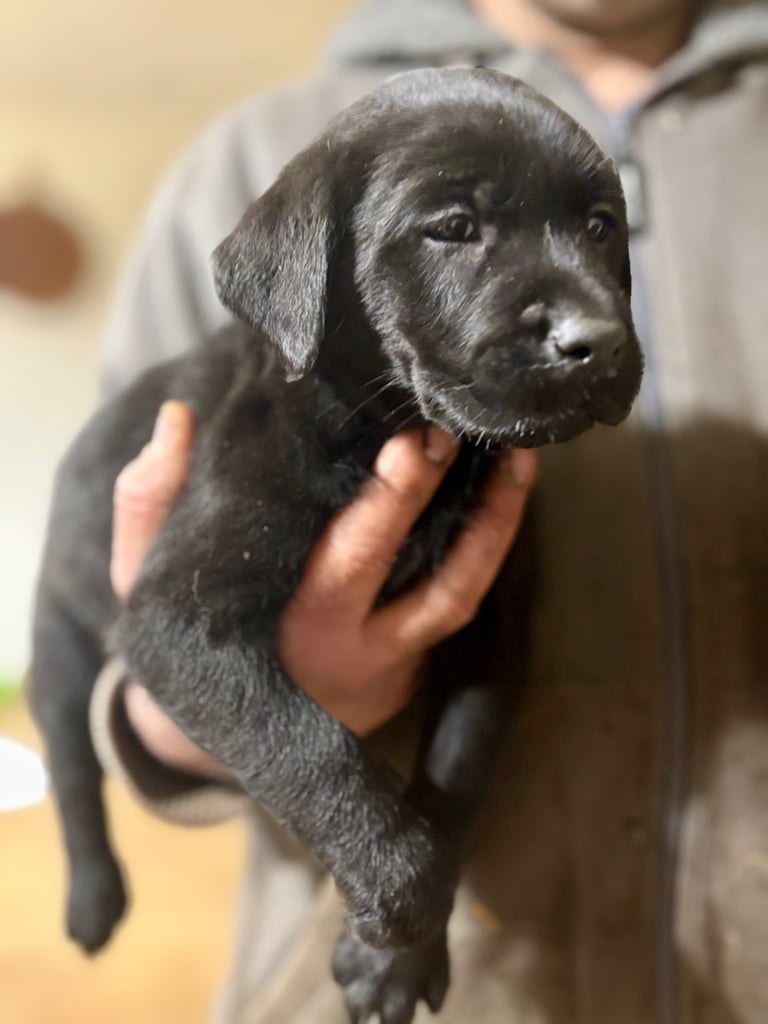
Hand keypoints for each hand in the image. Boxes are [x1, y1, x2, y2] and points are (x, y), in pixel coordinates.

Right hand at [114, 402, 536, 773]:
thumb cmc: (188, 640)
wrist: (222, 741)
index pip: (352, 559)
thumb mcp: (148, 579)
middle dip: (464, 506)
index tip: (415, 441)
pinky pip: (456, 604)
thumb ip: (152, 502)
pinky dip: (482, 550)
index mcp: (297, 628)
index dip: (391, 501)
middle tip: (473, 431)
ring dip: (499, 529)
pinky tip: (496, 493)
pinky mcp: (409, 664)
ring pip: (464, 598)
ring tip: (521, 462)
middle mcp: (360, 652)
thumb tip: (179, 419)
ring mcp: (394, 663)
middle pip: (434, 581)